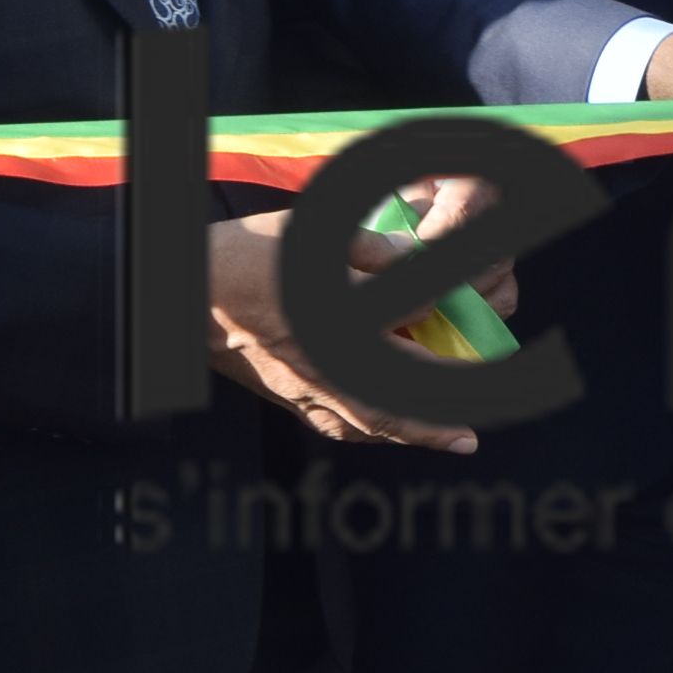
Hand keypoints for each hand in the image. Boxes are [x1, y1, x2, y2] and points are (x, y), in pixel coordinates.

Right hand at [204, 210, 510, 456]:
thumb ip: (368, 248)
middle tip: (487, 411)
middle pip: (405, 385)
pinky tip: (388, 433)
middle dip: (451, 399)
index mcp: (337, 308)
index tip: (473, 303)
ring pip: (375, 417)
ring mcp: (308, 383)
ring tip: (459, 438)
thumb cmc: (245, 256)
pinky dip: (372, 432)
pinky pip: (339, 423)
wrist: (184, 297)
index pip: (412, 308)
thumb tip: (416, 260)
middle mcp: (329, 355)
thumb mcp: (309, 234)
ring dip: (421, 429)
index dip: (445, 303)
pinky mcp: (288, 395)